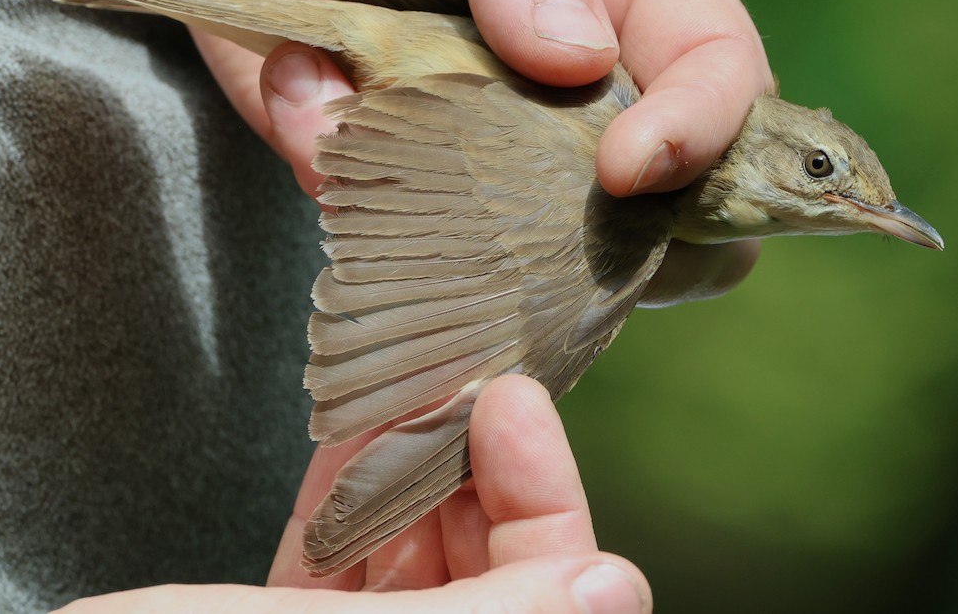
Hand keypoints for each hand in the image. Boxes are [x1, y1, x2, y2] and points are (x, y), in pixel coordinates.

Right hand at [54, 376, 649, 611]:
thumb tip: (617, 587)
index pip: (552, 598)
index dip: (544, 500)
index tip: (509, 396)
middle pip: (487, 567)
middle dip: (468, 464)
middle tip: (453, 366)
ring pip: (415, 551)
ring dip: (411, 461)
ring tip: (403, 375)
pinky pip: (341, 554)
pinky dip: (347, 487)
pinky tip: (350, 419)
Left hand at [161, 0, 763, 303]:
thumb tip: (581, 60)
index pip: (712, 63)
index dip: (699, 128)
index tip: (628, 172)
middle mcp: (567, 64)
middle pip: (644, 180)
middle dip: (599, 225)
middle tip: (529, 223)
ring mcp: (478, 114)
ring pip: (513, 218)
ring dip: (443, 197)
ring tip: (367, 120)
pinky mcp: (390, 142)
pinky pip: (383, 193)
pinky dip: (333, 158)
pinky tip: (302, 86)